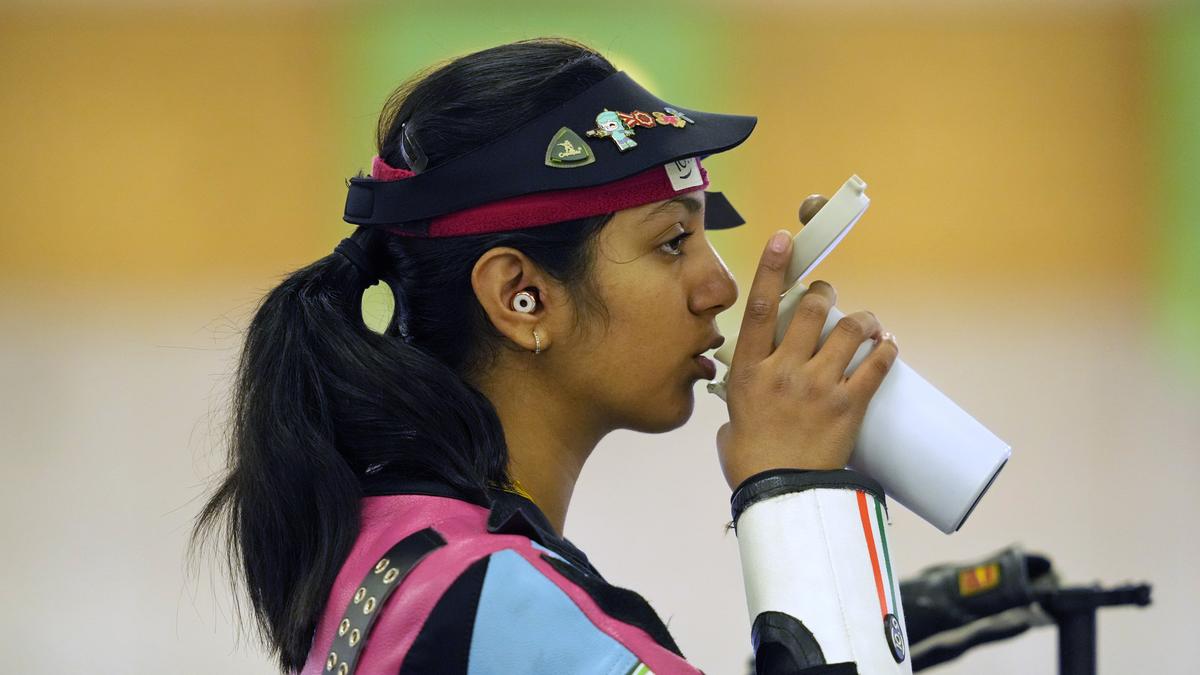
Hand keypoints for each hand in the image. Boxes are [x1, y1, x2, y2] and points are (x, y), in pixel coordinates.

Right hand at [715, 196, 898, 490]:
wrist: (781, 496)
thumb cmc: (751, 463)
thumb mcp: (732, 422)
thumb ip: (741, 402)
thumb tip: (742, 407)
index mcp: (749, 371)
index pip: (761, 307)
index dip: (773, 269)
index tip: (783, 240)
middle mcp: (783, 370)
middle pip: (812, 310)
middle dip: (827, 295)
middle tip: (830, 298)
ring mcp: (818, 386)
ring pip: (849, 331)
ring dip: (862, 320)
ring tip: (868, 324)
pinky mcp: (848, 405)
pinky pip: (875, 366)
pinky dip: (885, 351)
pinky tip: (888, 345)